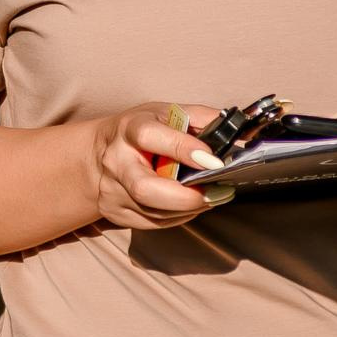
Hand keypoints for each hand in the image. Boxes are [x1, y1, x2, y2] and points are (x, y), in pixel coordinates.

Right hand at [89, 100, 238, 231]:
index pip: (150, 137)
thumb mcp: (166, 113)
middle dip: (185, 197)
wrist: (99, 153)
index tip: (214, 161)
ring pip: (154, 212)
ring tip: (210, 196)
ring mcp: (112, 191)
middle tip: (215, 193)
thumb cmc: (139, 132)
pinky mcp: (115, 213)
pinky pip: (153, 223)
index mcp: (129, 129)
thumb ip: (201, 119)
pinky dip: (178, 216)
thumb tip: (238, 133)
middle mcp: (116, 161)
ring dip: (188, 208)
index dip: (183, 149)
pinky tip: (190, 205)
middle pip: (145, 188)